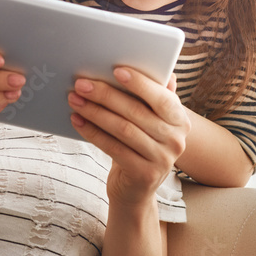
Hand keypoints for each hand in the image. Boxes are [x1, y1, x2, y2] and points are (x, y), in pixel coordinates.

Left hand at [68, 69, 189, 206]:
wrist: (136, 190)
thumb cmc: (140, 144)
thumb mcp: (150, 121)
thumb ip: (153, 96)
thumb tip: (152, 66)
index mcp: (181, 120)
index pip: (162, 98)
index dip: (140, 83)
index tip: (116, 70)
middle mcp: (177, 140)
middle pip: (137, 112)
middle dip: (106, 95)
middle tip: (82, 84)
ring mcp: (162, 159)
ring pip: (123, 129)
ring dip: (95, 112)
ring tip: (75, 100)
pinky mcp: (144, 175)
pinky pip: (113, 148)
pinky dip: (92, 133)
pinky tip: (77, 121)